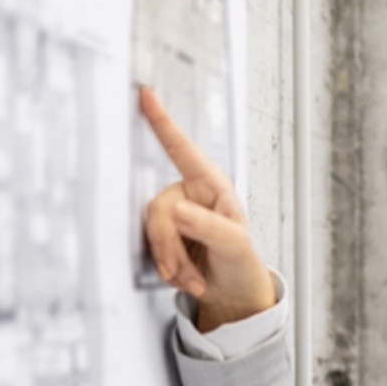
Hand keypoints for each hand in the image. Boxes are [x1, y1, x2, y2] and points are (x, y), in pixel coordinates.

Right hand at [138, 86, 274, 329]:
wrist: (232, 292)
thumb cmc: (241, 262)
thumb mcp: (234, 244)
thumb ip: (207, 226)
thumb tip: (176, 210)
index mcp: (211, 185)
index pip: (182, 149)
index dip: (162, 121)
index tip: (146, 93)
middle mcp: (188, 194)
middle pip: (159, 210)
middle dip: (171, 247)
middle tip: (189, 274)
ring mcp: (173, 215)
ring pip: (152, 232)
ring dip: (172, 263)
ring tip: (194, 278)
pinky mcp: (162, 235)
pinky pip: (150, 248)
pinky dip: (168, 270)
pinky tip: (187, 277)